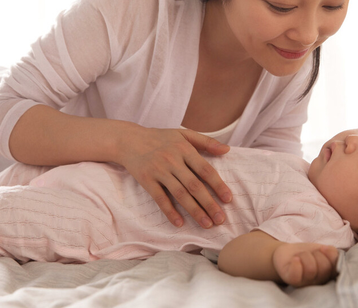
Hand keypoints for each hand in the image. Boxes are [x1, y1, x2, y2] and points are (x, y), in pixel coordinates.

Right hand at [116, 126, 231, 228]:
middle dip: (209, 203)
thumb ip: (206, 141)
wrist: (129, 140)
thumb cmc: (160, 138)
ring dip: (194, 211)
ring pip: (179, 194)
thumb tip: (227, 150)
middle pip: (194, 185)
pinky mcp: (146, 180)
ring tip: (206, 224)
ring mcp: (158, 171)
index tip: (228, 199)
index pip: (205, 169)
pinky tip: (180, 223)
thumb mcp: (183, 134)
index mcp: (184, 149)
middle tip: (221, 219)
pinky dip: (170, 211)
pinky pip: (160, 198)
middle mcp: (172, 160)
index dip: (218, 185)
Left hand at [272, 243, 339, 286]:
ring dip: (305, 255)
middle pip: (325, 267)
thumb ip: (333, 253)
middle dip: (316, 254)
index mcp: (329, 276)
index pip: (337, 268)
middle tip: (309, 254)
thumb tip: (329, 250)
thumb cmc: (307, 253)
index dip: (330, 255)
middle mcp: (319, 282)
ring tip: (300, 256)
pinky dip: (296, 264)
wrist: (287, 253)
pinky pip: (296, 275)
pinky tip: (295, 259)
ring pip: (311, 268)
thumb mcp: (322, 250)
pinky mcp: (292, 280)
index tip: (323, 249)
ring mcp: (305, 283)